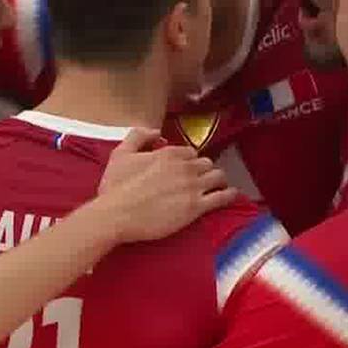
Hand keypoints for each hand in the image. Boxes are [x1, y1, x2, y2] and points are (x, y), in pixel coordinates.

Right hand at [98, 128, 236, 242]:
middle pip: (206, 163)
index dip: (189, 160)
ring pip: (217, 176)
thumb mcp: (121, 153)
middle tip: (200, 179)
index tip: (186, 168)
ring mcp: (193, 187)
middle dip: (204, 169)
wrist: (117, 214)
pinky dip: (229, 195)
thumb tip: (156, 132)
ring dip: (218, 179)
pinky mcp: (197, 207)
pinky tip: (232, 194)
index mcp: (168, 153)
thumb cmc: (115, 187)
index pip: (190, 152)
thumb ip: (138, 136)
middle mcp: (184, 167)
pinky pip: (221, 197)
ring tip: (218, 185)